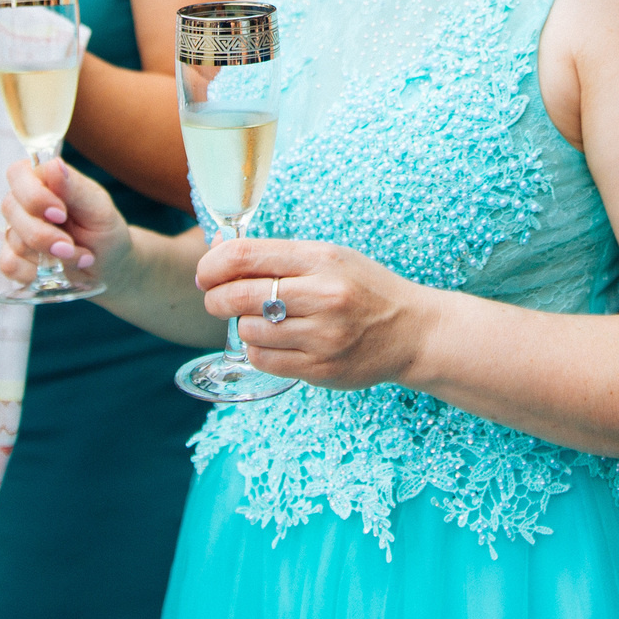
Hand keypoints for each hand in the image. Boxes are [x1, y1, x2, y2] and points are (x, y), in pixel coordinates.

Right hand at [0, 155, 128, 289]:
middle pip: (10, 208)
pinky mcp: (12, 258)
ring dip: (50, 255)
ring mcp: (15, 230)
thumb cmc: (104, 229)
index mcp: (44, 180)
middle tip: (70, 246)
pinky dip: (35, 271)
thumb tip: (55, 164)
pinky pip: (9, 264)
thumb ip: (74, 188)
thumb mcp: (98, 207)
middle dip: (43, 233)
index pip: (18, 173)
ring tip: (79, 256)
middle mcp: (24, 203)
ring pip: (14, 240)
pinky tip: (57, 270)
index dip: (34, 195)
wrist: (109, 266)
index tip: (61, 213)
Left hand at [196, 237, 435, 390]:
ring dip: (243, 326)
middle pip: (240, 295)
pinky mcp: (320, 369)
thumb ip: (277, 255)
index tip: (205, 273)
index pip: (247, 256)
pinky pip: (264, 360)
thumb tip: (218, 249)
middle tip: (216, 300)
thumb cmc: (365, 289)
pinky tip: (272, 341)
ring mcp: (323, 336)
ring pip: (249, 331)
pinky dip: (257, 350)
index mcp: (322, 259)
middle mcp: (323, 296)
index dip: (214, 264)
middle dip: (216, 299)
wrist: (412, 331)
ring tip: (260, 320)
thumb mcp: (329, 258)